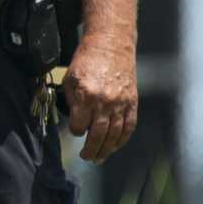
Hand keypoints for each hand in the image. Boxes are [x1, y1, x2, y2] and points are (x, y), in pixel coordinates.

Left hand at [62, 34, 137, 162]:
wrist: (111, 46)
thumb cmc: (88, 60)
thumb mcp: (70, 77)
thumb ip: (72, 101)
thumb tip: (75, 121)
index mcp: (86, 95)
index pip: (78, 126)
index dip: (75, 131)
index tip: (75, 131)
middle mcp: (104, 102)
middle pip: (97, 135)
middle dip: (90, 150)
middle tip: (87, 157)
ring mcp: (120, 104)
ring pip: (114, 135)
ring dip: (106, 150)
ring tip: (99, 157)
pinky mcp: (132, 103)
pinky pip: (129, 127)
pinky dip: (122, 140)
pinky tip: (115, 146)